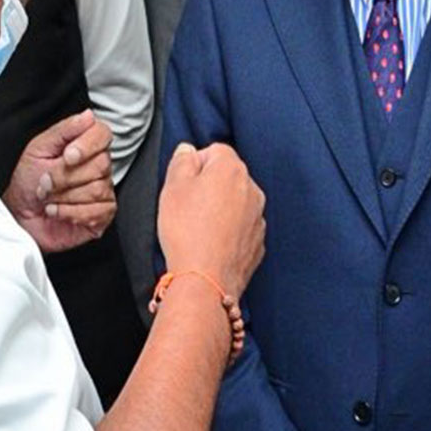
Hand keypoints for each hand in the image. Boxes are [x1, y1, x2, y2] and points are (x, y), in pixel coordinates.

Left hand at [4, 108, 114, 252]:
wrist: (20, 213)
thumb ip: (63, 130)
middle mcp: (100, 166)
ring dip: (64, 197)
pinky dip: (70, 213)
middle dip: (65, 177)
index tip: (67, 156)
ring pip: (96, 190)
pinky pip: (97, 212)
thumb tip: (87, 115)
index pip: (103, 134)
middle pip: (100, 166)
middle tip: (46, 182)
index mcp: (86, 144)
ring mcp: (104, 190)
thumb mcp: (38, 149)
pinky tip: (58, 211)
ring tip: (49, 198)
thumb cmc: (28, 181)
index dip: (87, 145)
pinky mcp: (102, 214)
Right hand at [158, 142, 264, 299]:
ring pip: (236, 203)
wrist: (206, 280)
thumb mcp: (172, 188)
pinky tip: (211, 243)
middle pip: (227, 176)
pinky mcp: (258, 242)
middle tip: (186, 206)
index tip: (182, 184)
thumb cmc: (187, 233)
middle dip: (208, 186)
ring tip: (198, 228)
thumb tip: (187, 151)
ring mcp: (258, 217)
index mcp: (231, 169)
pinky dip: (228, 231)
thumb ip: (181, 161)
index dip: (194, 165)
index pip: (214, 151)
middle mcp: (252, 189)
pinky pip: (241, 227)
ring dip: (220, 209)